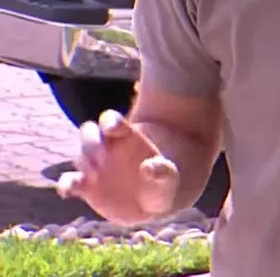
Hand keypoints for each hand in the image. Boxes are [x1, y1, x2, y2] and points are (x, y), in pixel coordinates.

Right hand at [57, 110, 178, 225]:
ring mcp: (94, 166)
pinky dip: (66, 184)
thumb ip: (163, 171)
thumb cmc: (161, 184)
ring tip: (96, 175)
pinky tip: (69, 191)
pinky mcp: (85, 186)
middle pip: (89, 132)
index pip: (112, 120)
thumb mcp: (169, 179)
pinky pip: (69, 181)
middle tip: (102, 157)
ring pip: (79, 156)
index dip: (110, 121)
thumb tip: (148, 168)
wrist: (151, 205)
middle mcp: (106, 148)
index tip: (112, 128)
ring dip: (84, 163)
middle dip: (91, 141)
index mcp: (127, 137)